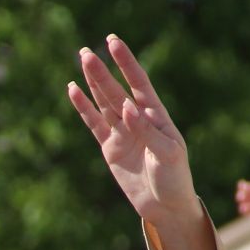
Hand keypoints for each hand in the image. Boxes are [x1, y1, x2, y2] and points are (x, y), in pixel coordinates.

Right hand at [67, 35, 198, 222]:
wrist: (166, 206)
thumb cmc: (175, 178)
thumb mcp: (167, 153)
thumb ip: (146, 130)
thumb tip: (126, 107)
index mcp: (156, 116)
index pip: (139, 83)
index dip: (126, 63)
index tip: (113, 42)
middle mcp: (137, 119)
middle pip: (116, 91)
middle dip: (102, 71)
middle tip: (86, 52)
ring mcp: (122, 133)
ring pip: (104, 103)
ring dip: (92, 83)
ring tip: (82, 60)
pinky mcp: (110, 149)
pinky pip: (94, 124)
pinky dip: (84, 108)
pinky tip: (74, 90)